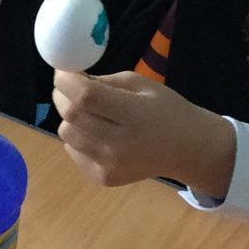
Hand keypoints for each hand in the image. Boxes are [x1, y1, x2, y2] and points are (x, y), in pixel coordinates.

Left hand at [52, 70, 234, 197]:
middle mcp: (120, 144)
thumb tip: (69, 79)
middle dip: (62, 96)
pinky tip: (97, 133)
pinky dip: (77, 138)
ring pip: (66, 134)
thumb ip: (105, 81)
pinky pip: (73, 151)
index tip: (62, 70)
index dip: (66, 80)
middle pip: (71, 116)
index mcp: (134, 115)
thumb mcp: (142, 84)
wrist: (186, 149)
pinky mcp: (103, 178)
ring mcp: (110, 165)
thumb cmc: (165, 110)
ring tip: (88, 112)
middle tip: (67, 87)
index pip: (86, 96)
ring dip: (69, 118)